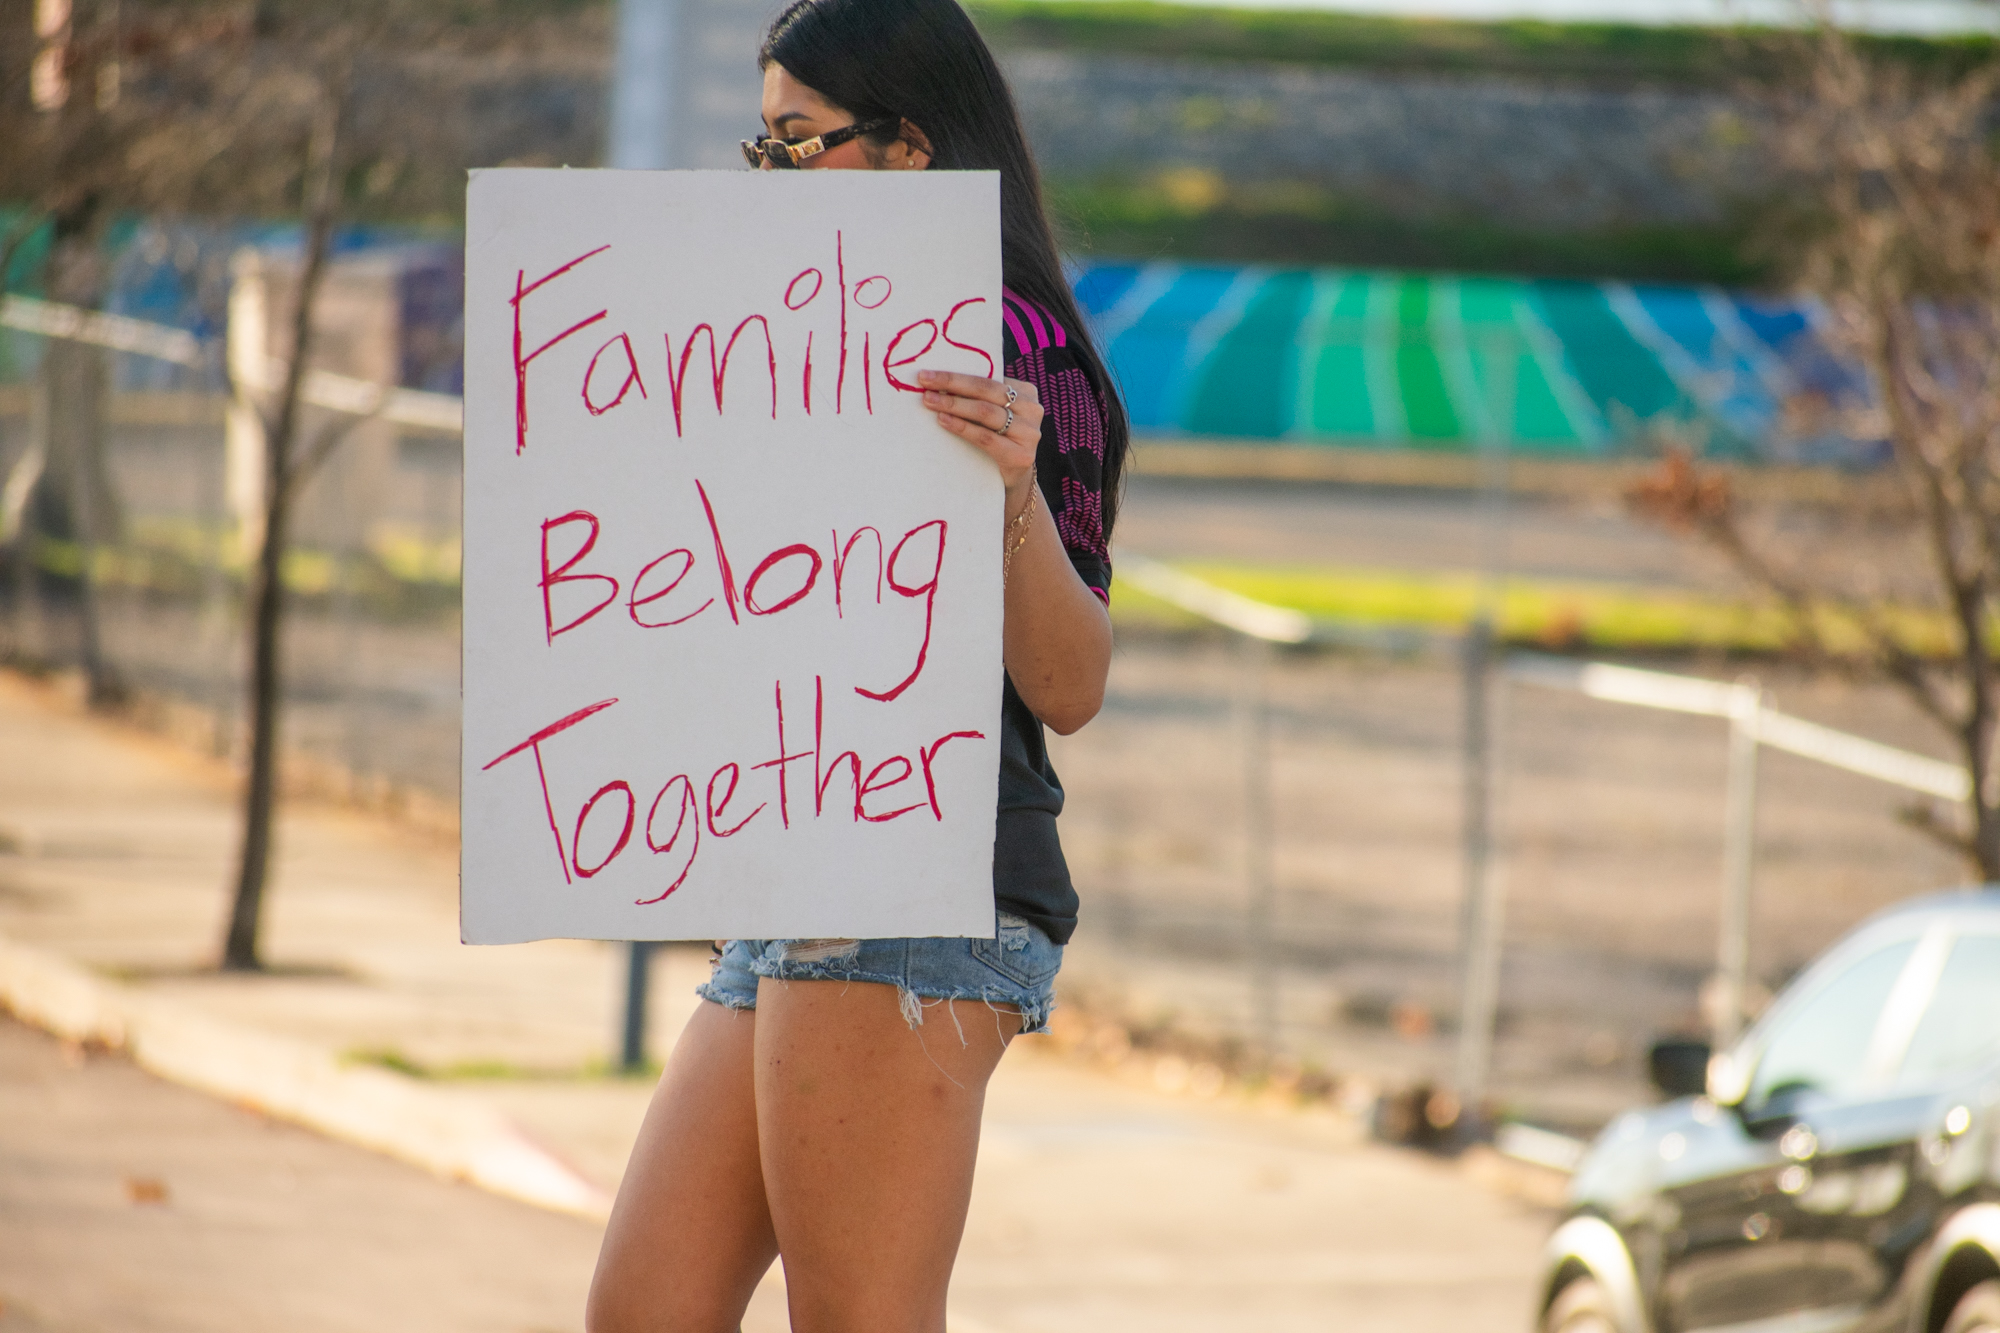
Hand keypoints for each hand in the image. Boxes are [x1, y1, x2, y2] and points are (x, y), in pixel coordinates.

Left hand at [918, 369, 1041, 515]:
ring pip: (985, 412)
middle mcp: (1032, 409)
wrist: (1013, 478)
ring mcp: (1029, 433)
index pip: (987, 378)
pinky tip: (943, 421)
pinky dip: (962, 427)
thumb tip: (937, 381)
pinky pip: (986, 437)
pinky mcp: (1021, 455)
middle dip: (952, 384)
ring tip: (929, 401)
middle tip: (924, 381)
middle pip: (986, 390)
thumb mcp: (994, 414)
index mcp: (1025, 392)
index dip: (957, 375)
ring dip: (953, 404)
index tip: (928, 374)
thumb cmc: (997, 440)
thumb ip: (979, 397)